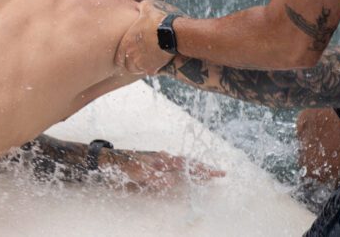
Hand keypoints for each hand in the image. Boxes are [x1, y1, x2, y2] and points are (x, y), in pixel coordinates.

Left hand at [98, 148, 224, 192]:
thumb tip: (171, 182)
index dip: (204, 170)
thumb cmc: (129, 165)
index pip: (189, 165)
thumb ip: (156, 178)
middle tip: (221, 173)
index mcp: (166, 159)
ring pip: (187, 164)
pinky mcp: (161, 164)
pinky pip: (180, 166)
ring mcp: (165, 160)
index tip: (218, 173)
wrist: (118, 159)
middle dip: (206, 169)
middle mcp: (168, 158)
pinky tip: (192, 173)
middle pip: (191, 163)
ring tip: (211, 174)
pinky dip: (189, 169)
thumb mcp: (141, 173)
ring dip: (198, 169)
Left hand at [115, 0, 181, 74]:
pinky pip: (151, 71)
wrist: (173, 32)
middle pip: (127, 66)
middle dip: (132, 63)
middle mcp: (131, 55)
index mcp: (127, 41)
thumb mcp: (147, 7)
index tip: (127, 55)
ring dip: (141, 66)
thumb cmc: (159, 18)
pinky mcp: (153, 68)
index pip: (118, 57)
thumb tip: (140, 6)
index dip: (122, 56)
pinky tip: (158, 62)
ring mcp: (141, 63)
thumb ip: (141, 8)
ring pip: (137, 70)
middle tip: (138, 58)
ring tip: (148, 60)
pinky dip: (154, 68)